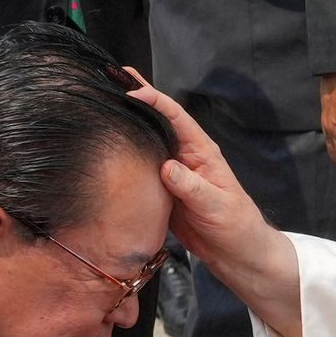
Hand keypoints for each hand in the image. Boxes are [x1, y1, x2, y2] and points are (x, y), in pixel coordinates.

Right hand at [127, 69, 299, 306]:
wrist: (235, 255)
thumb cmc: (235, 225)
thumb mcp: (216, 205)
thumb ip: (192, 187)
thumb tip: (166, 167)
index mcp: (201, 152)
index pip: (176, 118)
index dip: (155, 100)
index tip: (132, 90)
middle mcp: (183, 157)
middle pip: (156, 124)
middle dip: (135, 102)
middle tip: (107, 81)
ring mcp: (171, 175)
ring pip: (145, 146)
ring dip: (126, 129)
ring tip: (99, 108)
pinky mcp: (160, 193)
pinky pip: (140, 173)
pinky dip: (124, 162)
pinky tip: (105, 152)